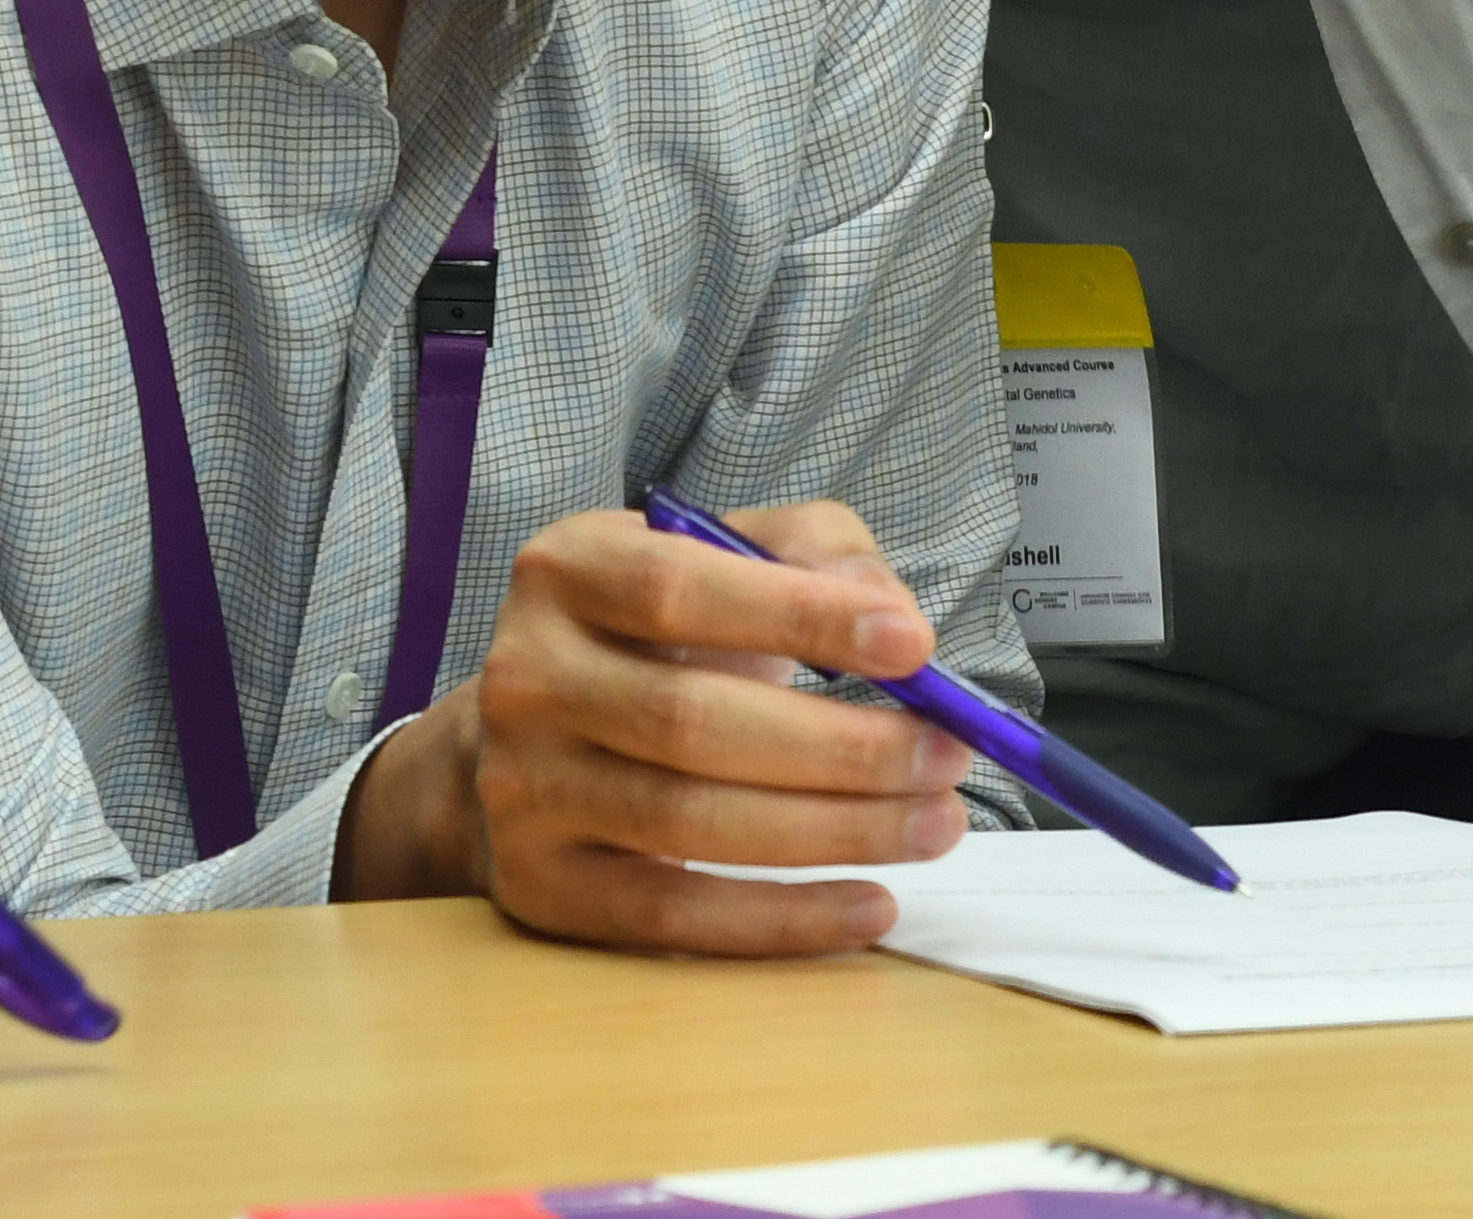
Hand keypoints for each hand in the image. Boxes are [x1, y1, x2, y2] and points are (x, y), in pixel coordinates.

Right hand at [340, 499, 970, 953]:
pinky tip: (869, 905)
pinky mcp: (542, 886)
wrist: (526, 738)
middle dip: (843, 746)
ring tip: (934, 824)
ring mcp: (524, 789)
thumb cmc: (656, 636)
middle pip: (691, 721)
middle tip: (949, 756)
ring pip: (689, 824)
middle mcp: (526, 677)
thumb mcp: (722, 556)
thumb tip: (893, 622)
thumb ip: (815, 553)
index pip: (679, 589)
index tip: (914, 647)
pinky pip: (671, 918)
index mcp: (566, 571)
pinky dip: (781, 920)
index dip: (800, 617)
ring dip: (833, 831)